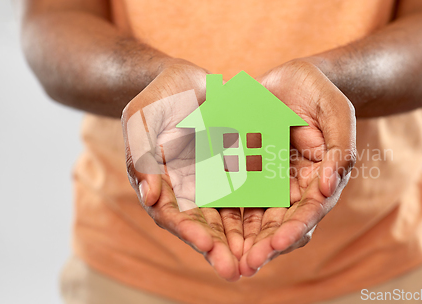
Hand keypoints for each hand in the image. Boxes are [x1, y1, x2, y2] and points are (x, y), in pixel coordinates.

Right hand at [121, 59, 242, 280]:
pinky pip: (248, 193)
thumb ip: (142, 154)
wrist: (186, 81)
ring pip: (227, 217)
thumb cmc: (157, 98)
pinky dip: (260, 208)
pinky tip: (278, 221)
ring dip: (242, 239)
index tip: (207, 245)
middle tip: (238, 270)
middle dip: (219, 248)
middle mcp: (187, 191)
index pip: (172, 215)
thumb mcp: (142, 119)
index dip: (188, 231)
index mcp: (161, 184)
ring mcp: (210, 182)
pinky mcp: (233, 172)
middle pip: (202, 226)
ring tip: (261, 257)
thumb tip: (150, 196)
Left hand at [240, 59, 356, 275]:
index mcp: (321, 178)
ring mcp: (270, 183)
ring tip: (228, 260)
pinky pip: (235, 198)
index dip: (296, 227)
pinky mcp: (247, 174)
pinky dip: (226, 216)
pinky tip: (211, 232)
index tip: (278, 242)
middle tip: (248, 264)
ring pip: (257, 219)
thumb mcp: (335, 111)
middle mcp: (296, 188)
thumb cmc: (317, 92)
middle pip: (282, 223)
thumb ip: (340, 146)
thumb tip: (330, 186)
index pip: (311, 210)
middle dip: (266, 245)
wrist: (288, 78)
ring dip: (244, 241)